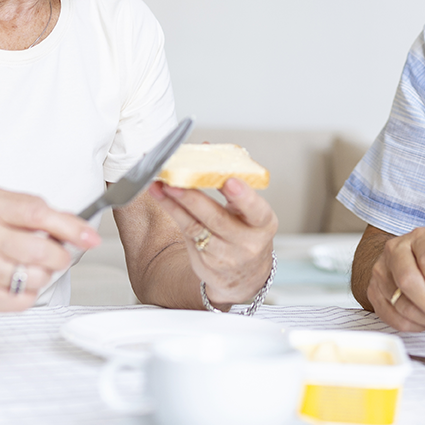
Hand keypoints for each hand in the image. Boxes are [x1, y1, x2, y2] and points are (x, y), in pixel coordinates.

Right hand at [0, 188, 99, 319]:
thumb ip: (28, 211)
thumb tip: (74, 223)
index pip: (38, 212)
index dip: (70, 226)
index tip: (89, 236)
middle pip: (41, 248)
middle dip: (60, 256)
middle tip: (59, 257)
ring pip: (35, 276)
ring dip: (41, 276)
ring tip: (25, 270)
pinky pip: (23, 299)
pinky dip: (26, 294)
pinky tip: (11, 285)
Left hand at [149, 179, 277, 306]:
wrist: (246, 274)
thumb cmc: (248, 232)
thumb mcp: (252, 212)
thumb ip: (235, 187)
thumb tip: (209, 150)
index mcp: (264, 224)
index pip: (256, 210)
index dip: (243, 196)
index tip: (229, 181)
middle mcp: (247, 243)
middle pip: (217, 219)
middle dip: (194, 198)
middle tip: (177, 181)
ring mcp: (225, 256)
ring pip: (195, 228)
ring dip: (175, 205)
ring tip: (161, 187)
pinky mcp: (205, 263)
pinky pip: (186, 235)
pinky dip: (173, 214)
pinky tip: (163, 199)